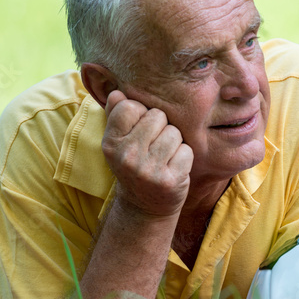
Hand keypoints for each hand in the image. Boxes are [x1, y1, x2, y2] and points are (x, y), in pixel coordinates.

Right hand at [101, 90, 192, 218]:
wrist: (144, 206)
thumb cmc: (135, 165)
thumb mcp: (119, 143)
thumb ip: (116, 115)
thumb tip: (117, 92)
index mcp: (111, 143)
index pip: (130, 106)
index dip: (141, 114)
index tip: (140, 131)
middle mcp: (126, 157)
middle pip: (157, 116)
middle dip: (161, 127)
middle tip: (154, 147)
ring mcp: (148, 170)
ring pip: (174, 132)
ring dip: (174, 142)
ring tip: (164, 157)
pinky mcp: (170, 181)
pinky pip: (187, 150)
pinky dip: (184, 157)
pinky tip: (173, 168)